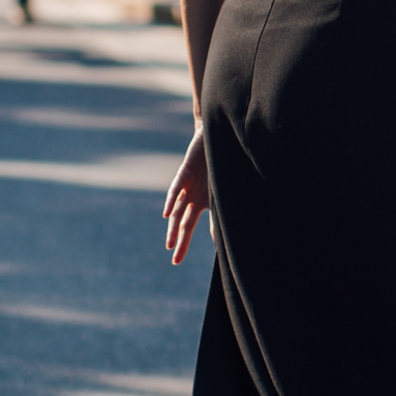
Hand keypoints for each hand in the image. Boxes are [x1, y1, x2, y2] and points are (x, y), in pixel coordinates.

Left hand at [163, 125, 211, 265]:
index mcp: (202, 202)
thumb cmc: (224, 161)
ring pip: (178, 210)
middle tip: (175, 261)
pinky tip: (167, 214)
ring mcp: (188, 186)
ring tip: (170, 245)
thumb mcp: (225, 190)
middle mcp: (193, 197)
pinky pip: (177, 188)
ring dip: (173, 228)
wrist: (217, 134)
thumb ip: (224, 212)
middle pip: (183, 223)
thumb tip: (228, 237)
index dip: (187, 244)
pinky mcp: (185, 172)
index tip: (180, 261)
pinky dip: (172, 201)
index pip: (194, 227)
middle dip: (179, 242)